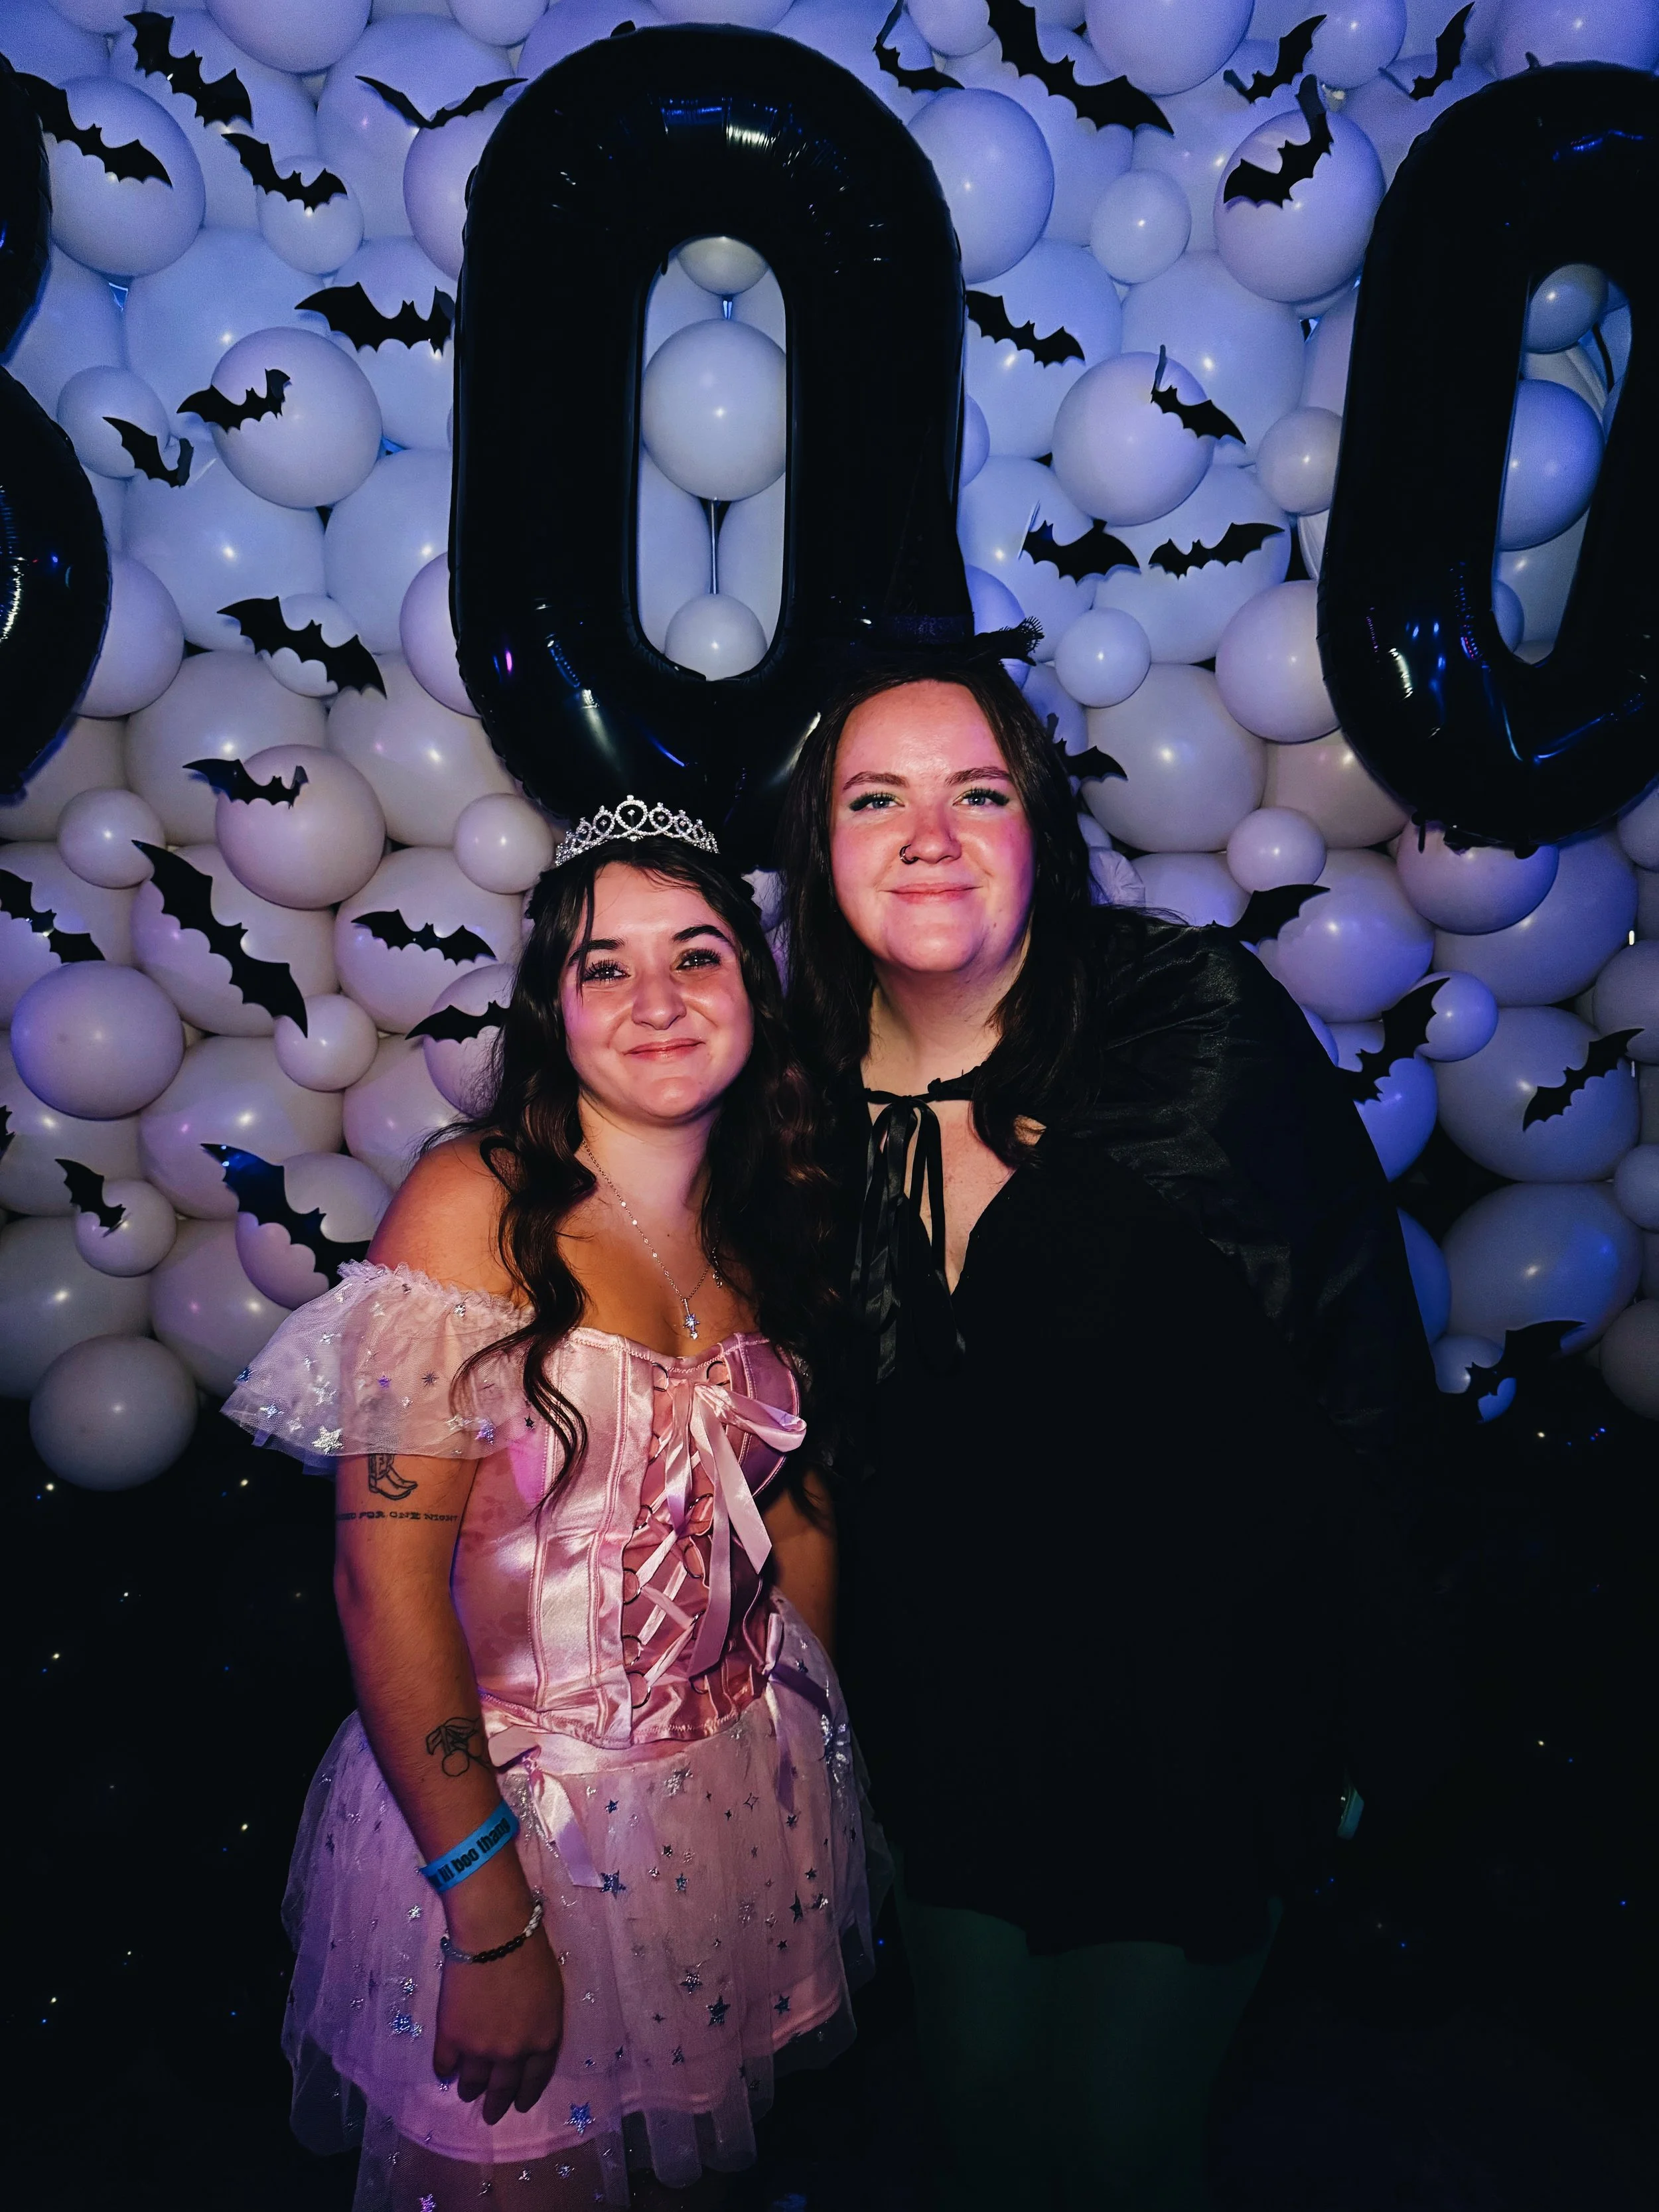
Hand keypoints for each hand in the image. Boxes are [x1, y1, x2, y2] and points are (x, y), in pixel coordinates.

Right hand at [432, 1924, 564, 2123]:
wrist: (495, 1934)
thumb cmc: (531, 1953)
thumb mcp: (551, 1995)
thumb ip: (541, 2024)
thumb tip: (528, 2041)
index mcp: (543, 2040)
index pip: (536, 2079)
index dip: (526, 2094)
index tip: (519, 2105)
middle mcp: (513, 2053)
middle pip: (503, 2088)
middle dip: (496, 2104)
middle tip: (491, 2115)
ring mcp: (480, 2049)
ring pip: (472, 2082)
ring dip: (470, 2089)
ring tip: (467, 2091)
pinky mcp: (451, 2038)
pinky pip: (445, 2065)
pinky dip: (445, 2069)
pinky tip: (445, 2070)